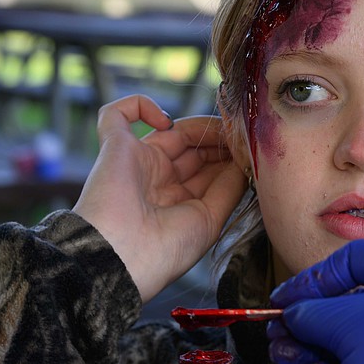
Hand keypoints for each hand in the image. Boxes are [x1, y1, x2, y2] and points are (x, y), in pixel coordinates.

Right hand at [73, 95, 246, 301]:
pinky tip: (165, 121)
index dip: (228, 158)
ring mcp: (137, 161)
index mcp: (177, 202)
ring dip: (201, 126)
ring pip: (172, 129)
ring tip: (223, 129)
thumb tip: (243, 163)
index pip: (208, 170)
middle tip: (241, 136)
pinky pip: (117, 113)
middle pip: (195, 148)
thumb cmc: (163, 250)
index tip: (249, 153)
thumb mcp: (209, 220)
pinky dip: (140, 105)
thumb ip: (228, 189)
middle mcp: (158, 180)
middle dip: (220, 141)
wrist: (122, 258)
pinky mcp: (114, 146)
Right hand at [266, 239, 363, 363]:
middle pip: (355, 301)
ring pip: (362, 336)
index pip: (357, 259)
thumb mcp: (346, 326)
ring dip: (320, 347)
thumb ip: (311, 313)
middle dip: (311, 321)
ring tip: (286, 358)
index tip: (282, 300)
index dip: (313, 278)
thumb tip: (291, 316)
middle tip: (278, 334)